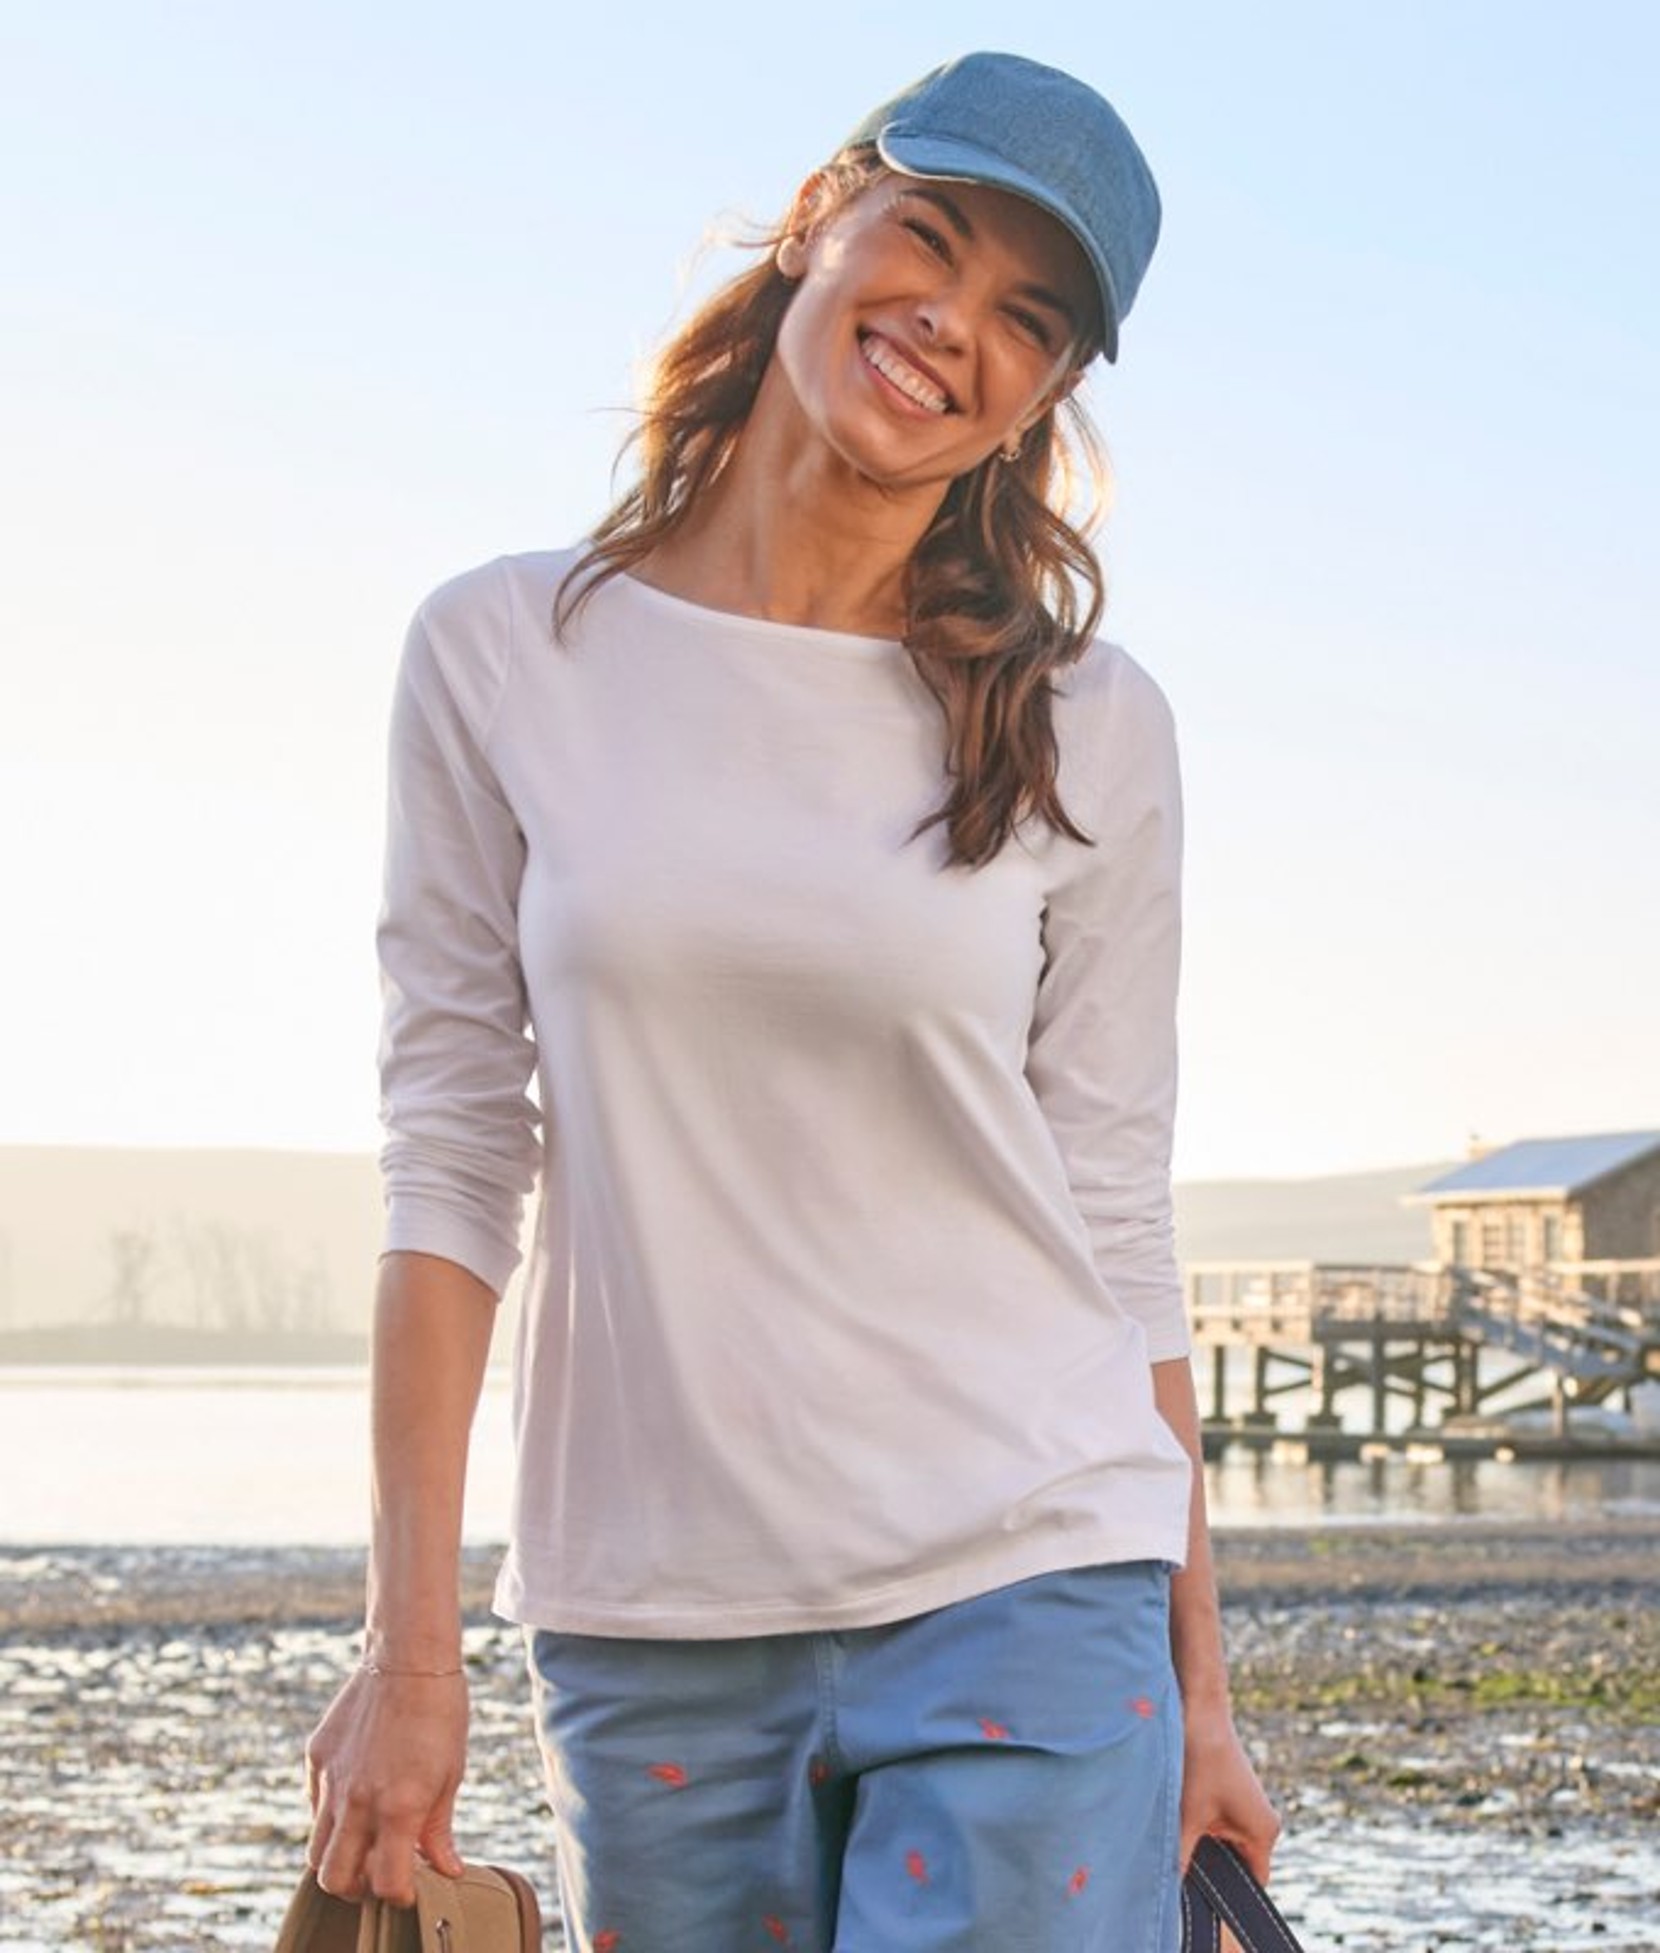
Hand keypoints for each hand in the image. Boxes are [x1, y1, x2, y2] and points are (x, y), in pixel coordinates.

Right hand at [305, 1663, 469, 1905]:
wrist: (408, 1656)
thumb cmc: (441, 1713)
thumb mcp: (450, 1774)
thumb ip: (438, 1830)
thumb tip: (447, 1871)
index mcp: (397, 1807)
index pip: (385, 1884)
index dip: (399, 1896)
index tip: (410, 1888)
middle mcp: (357, 1800)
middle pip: (335, 1880)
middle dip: (357, 1890)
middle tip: (379, 1874)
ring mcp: (330, 1780)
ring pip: (315, 1850)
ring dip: (338, 1858)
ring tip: (364, 1844)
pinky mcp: (315, 1759)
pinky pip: (313, 1807)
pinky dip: (330, 1817)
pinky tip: (356, 1799)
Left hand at [1178, 1695, 1279, 1885]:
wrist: (1197, 1707)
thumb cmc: (1200, 1757)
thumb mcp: (1186, 1814)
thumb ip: (1181, 1856)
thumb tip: (1168, 1887)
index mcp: (1263, 1833)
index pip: (1252, 1883)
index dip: (1226, 1894)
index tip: (1201, 1899)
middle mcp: (1261, 1823)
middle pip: (1235, 1865)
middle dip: (1210, 1868)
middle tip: (1182, 1869)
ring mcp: (1246, 1808)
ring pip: (1222, 1843)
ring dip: (1201, 1844)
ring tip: (1179, 1840)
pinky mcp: (1230, 1796)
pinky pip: (1217, 1825)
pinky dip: (1199, 1828)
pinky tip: (1179, 1823)